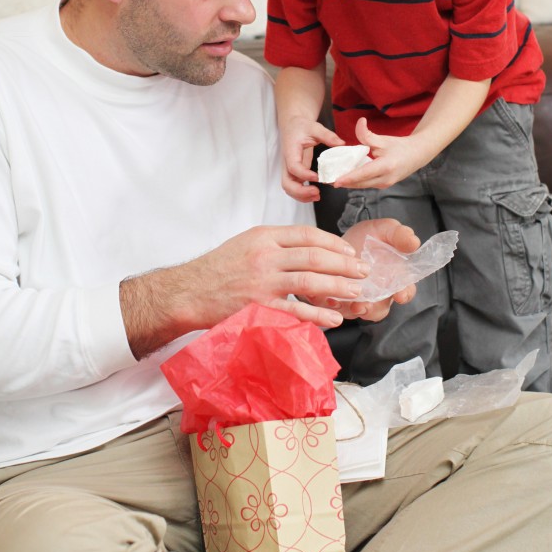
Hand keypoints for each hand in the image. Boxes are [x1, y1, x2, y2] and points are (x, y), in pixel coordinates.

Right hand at [121, 224, 371, 356]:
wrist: (188, 291)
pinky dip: (317, 314)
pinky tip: (334, 317)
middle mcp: (266, 255)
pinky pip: (294, 310)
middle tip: (363, 270)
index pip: (307, 234)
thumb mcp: (246, 243)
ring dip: (338, 286)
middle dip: (344, 264)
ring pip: (309, 280)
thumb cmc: (217, 268)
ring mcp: (262, 282)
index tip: (349, 251)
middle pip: (314, 256)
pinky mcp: (258, 307)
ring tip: (357, 291)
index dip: (333, 243)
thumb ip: (275, 244)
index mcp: (264, 236)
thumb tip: (308, 250)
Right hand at [280, 116, 344, 202]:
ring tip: (317, 196)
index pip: (293, 167)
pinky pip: (294, 187)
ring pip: (289, 188)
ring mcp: (289, 169)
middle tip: (317, 193)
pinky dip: (302, 194)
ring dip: (301, 196)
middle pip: (286, 183)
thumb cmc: (302, 127)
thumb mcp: (315, 127)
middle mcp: (287, 162)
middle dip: (300, 192)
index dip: (303, 174)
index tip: (317, 177)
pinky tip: (315, 195)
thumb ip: (327, 135)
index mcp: (290, 151)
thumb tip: (342, 143)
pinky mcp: (294, 173)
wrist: (293, 126)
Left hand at [311, 217, 419, 322]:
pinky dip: (334, 306)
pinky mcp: (339, 302)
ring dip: (355, 309)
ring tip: (350, 303)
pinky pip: (337, 310)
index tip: (400, 294)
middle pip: (381, 308)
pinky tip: (329, 297)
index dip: (404, 294)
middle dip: (374, 308)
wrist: (341, 241)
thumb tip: (414, 242)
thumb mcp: (384, 229)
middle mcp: (379, 293)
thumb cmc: (368, 238)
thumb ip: (399, 234)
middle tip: (366, 304)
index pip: (405, 291)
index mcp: (395, 279)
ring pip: (360, 312)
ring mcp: (359, 299)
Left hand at [334, 117, 431, 189]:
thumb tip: (359, 122)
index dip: (348, 178)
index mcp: (386, 166)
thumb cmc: (400, 146)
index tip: (335, 181)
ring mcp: (385, 184)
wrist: (418, 155)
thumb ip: (367, 134)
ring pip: (362, 186)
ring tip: (332, 179)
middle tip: (327, 179)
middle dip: (343, 183)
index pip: (363, 174)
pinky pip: (366, 184)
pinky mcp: (384, 185)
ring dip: (348, 183)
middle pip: (360, 183)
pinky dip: (356, 182)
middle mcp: (385, 179)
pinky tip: (345, 177)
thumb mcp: (383, 139)